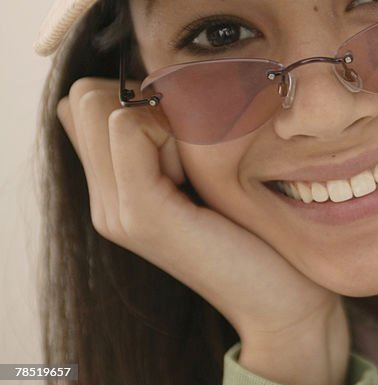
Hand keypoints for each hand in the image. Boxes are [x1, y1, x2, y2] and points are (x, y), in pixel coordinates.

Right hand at [58, 77, 350, 384]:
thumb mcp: (212, 173)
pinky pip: (130, 126)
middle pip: (87, 95)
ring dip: (163, 118)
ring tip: (197, 169)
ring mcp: (116, 210)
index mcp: (116, 188)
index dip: (140, 98)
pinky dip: (171, 131)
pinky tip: (200, 176)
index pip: (87, 98)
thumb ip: (178, 137)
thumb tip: (163, 84)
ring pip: (107, 105)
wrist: (284, 300)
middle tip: (192, 153)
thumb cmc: (261, 231)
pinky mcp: (141, 215)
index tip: (187, 140)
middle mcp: (104, 199)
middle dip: (144, 104)